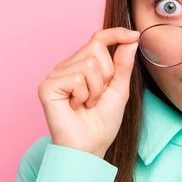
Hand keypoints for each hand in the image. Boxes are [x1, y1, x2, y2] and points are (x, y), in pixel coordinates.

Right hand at [37, 27, 139, 157]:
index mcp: (83, 65)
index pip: (98, 39)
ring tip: (88, 104)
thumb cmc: (102, 122)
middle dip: (107, 74)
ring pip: (88, 64)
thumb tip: (131, 39)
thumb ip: (123, 64)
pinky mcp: (47, 86)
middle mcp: (68, 66)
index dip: (116, 34)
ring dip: (96, 89)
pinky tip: (76, 107)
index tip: (135, 35)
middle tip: (99, 96)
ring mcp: (56, 75)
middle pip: (95, 47)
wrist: (90, 146)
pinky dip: (83, 95)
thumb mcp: (119, 89)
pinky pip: (76, 77)